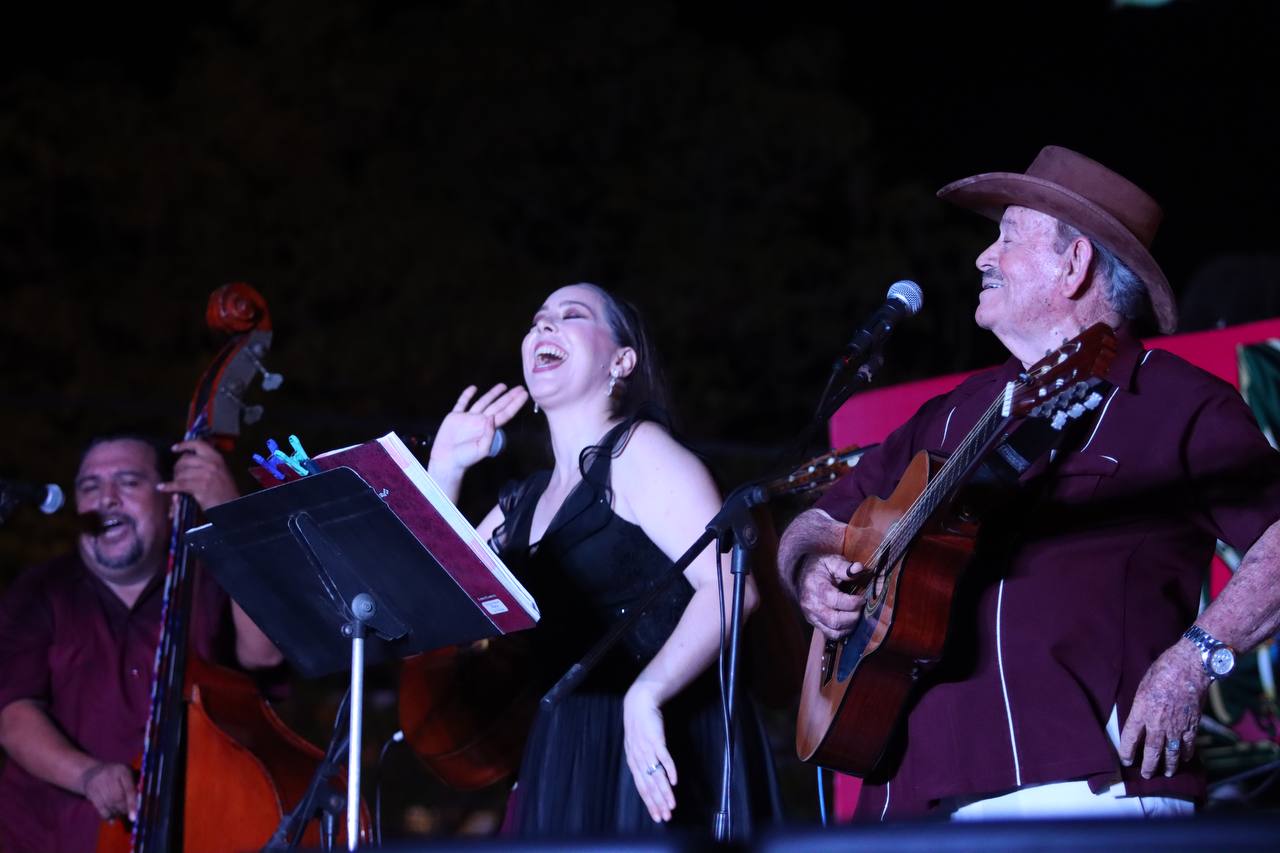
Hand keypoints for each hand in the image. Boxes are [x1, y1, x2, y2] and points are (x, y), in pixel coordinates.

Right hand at [80, 762, 136, 820]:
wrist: (92, 771)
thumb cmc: (117, 775)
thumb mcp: (129, 773)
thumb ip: (137, 784)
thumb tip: (142, 800)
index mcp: (123, 770)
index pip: (129, 789)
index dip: (132, 804)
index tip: (134, 818)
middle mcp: (109, 775)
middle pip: (118, 798)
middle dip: (125, 809)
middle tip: (130, 814)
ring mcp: (98, 783)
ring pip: (109, 804)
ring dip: (117, 813)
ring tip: (122, 814)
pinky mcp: (90, 792)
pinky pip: (100, 808)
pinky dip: (107, 815)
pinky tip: (112, 818)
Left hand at [159, 440, 238, 509]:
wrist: (231, 506)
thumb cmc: (225, 490)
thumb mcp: (220, 471)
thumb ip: (208, 463)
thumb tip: (189, 458)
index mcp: (216, 458)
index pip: (198, 445)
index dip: (184, 445)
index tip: (174, 448)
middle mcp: (211, 464)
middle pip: (185, 459)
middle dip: (177, 467)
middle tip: (176, 474)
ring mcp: (206, 475)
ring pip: (181, 472)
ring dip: (174, 478)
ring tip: (173, 483)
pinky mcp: (200, 486)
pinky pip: (179, 484)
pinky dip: (168, 486)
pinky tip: (162, 487)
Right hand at [428, 384, 528, 478]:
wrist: (447, 460)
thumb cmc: (465, 458)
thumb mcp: (481, 449)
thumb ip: (489, 434)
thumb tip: (492, 418)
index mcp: (488, 428)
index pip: (505, 413)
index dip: (515, 404)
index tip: (524, 394)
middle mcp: (480, 421)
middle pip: (498, 405)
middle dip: (509, 397)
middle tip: (520, 387)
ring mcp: (468, 418)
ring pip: (483, 402)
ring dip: (492, 393)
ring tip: (503, 386)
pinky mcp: (455, 417)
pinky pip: (462, 403)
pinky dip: (466, 395)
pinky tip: (473, 388)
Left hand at [623, 682, 676, 822]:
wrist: (639, 705)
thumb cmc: (639, 727)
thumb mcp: (637, 747)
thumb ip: (642, 763)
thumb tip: (649, 779)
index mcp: (633, 762)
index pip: (642, 788)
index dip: (650, 803)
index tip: (658, 816)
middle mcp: (639, 759)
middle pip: (649, 786)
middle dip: (658, 803)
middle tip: (666, 817)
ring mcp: (647, 750)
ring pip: (656, 776)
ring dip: (665, 792)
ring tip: (672, 804)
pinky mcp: (656, 740)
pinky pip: (663, 758)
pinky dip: (669, 770)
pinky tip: (674, 781)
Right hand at [797, 554, 867, 640]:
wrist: (799, 574)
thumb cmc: (819, 567)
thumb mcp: (831, 561)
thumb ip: (844, 567)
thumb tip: (858, 568)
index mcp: (816, 587)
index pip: (836, 601)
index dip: (853, 602)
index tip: (862, 598)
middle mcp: (811, 605)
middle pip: (835, 620)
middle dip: (853, 616)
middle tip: (861, 608)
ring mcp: (811, 616)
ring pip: (833, 631)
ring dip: (849, 626)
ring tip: (856, 614)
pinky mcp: (814, 623)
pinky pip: (830, 635)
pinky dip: (843, 632)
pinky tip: (849, 622)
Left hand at [1119, 640, 1208, 778]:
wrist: (1189, 667)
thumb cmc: (1162, 671)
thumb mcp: (1141, 686)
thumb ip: (1140, 705)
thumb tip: (1138, 718)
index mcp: (1141, 711)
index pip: (1130, 737)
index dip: (1127, 751)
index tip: (1125, 760)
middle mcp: (1158, 723)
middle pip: (1152, 750)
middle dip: (1149, 765)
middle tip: (1146, 775)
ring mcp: (1176, 726)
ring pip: (1172, 752)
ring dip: (1169, 765)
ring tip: (1167, 773)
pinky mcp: (1192, 725)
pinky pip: (1189, 744)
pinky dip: (1187, 753)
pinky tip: (1185, 759)